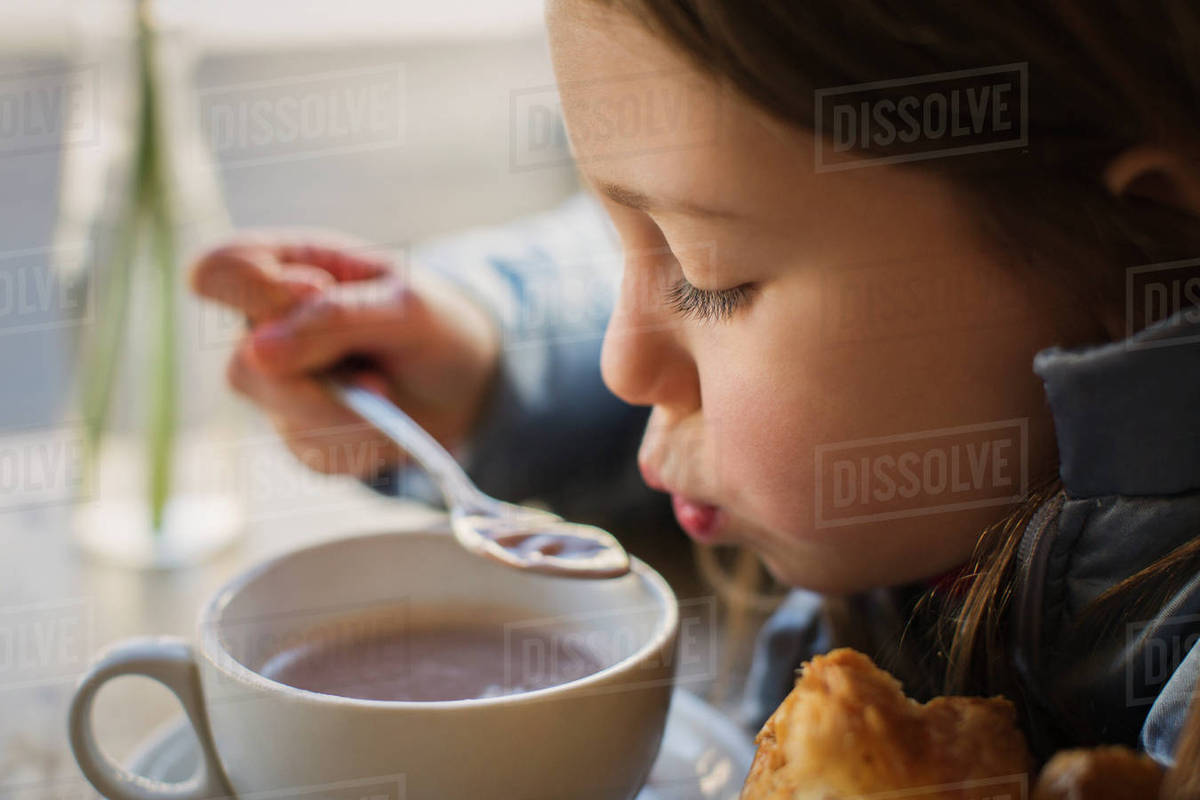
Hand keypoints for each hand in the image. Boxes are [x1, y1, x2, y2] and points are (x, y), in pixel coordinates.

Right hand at [189, 234, 499, 478]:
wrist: (464, 383)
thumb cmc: (432, 323)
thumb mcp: (406, 306)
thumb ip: (336, 318)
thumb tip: (256, 354)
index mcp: (284, 267)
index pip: (217, 273)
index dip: (254, 290)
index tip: (316, 291)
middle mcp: (266, 327)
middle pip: (244, 365)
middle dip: (320, 378)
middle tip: (375, 375)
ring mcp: (277, 385)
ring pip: (282, 415)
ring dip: (349, 413)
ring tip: (386, 393)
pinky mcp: (299, 435)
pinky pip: (313, 453)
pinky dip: (361, 441)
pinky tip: (383, 422)